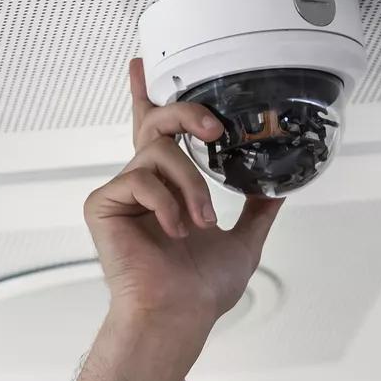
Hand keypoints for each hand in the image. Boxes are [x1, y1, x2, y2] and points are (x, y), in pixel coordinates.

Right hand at [83, 57, 285, 329]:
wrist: (178, 314)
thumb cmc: (199, 291)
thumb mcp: (243, 243)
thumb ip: (256, 211)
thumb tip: (277, 189)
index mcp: (167, 188)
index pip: (158, 132)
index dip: (148, 96)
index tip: (143, 66)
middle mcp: (142, 184)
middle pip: (157, 121)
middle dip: (187, 113)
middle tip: (215, 129)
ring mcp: (121, 193)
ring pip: (159, 152)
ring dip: (191, 185)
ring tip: (201, 222)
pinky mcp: (102, 204)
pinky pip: (139, 179)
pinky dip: (166, 203)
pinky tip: (174, 231)